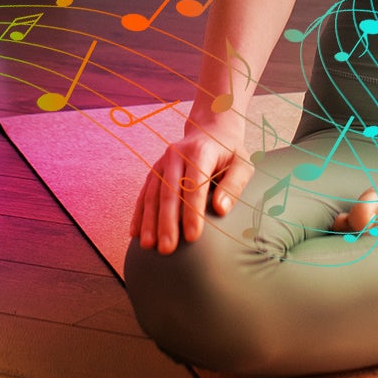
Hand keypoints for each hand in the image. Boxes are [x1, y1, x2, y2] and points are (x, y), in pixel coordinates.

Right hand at [130, 106, 254, 252]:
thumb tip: (221, 210)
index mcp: (200, 152)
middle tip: (166, 249)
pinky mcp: (155, 170)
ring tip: (147, 245)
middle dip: (166, 222)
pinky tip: (136, 232)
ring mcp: (163, 162)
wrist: (211, 129)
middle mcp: (177, 154)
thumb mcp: (242, 164)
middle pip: (169, 192)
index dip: (193, 212)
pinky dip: (139, 213)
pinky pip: (144, 192)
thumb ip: (234, 185)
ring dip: (149, 221)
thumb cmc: (229, 153)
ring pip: (153, 194)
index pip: (194, 186)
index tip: (193, 237)